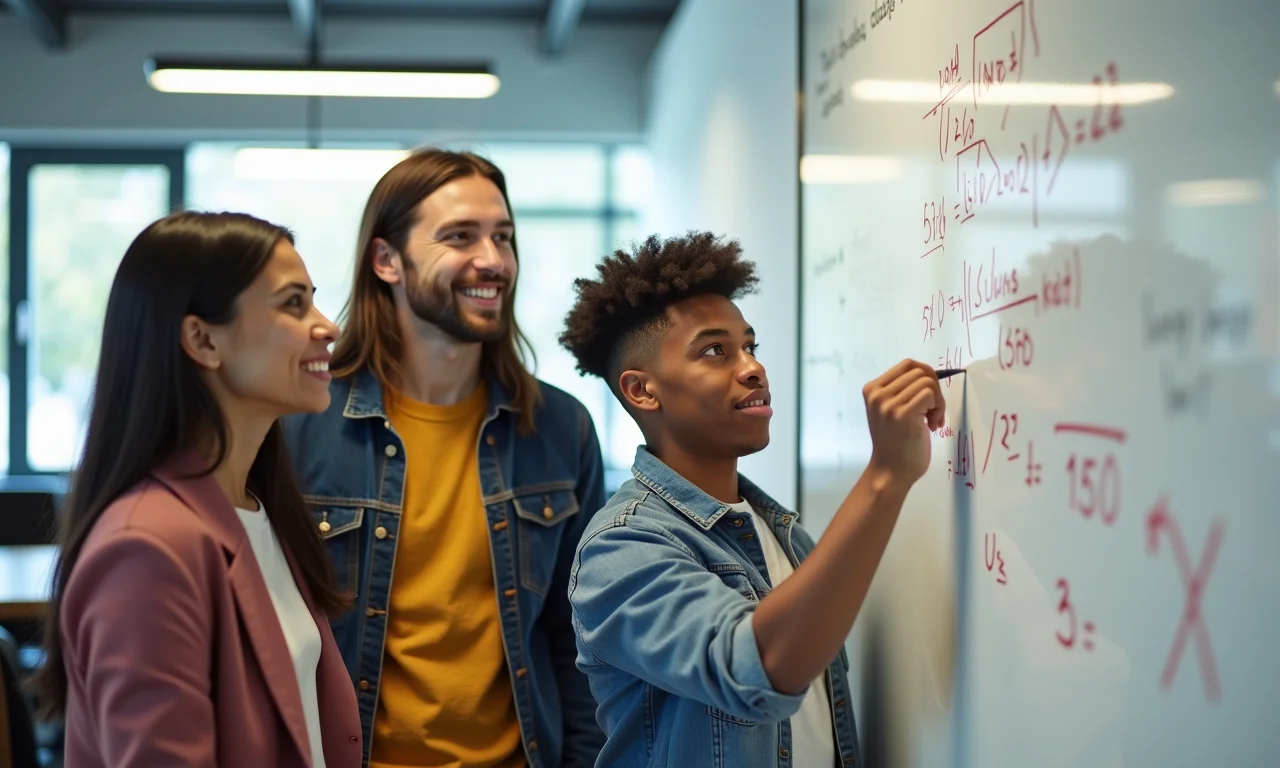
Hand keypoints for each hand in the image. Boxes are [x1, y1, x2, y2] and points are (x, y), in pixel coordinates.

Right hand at [862, 359, 945, 483]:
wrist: (891, 472)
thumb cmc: (895, 443)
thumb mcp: (889, 410)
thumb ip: (901, 390)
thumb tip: (927, 373)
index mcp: (872, 389)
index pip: (908, 364)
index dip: (926, 376)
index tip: (928, 398)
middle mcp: (877, 394)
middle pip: (920, 371)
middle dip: (934, 389)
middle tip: (932, 412)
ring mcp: (888, 404)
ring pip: (927, 382)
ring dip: (938, 401)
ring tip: (931, 420)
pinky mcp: (903, 414)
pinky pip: (930, 394)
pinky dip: (939, 408)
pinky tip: (932, 424)